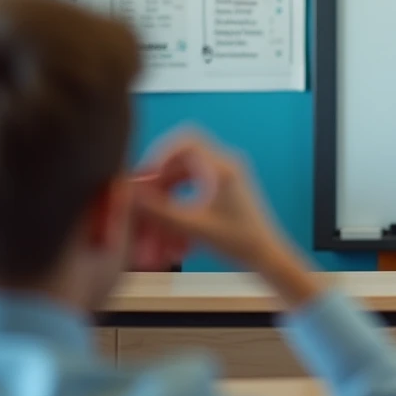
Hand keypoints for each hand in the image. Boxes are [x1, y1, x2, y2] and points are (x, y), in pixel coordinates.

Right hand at [130, 131, 293, 270]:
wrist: (266, 255)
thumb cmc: (238, 241)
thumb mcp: (194, 227)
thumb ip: (160, 211)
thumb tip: (130, 196)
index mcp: (222, 167)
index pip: (186, 140)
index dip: (159, 153)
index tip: (144, 176)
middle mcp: (224, 165)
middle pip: (180, 159)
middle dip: (158, 180)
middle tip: (140, 200)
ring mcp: (224, 176)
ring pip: (183, 176)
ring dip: (165, 196)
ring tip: (152, 220)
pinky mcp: (222, 189)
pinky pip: (191, 188)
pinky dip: (177, 204)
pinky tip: (169, 229)